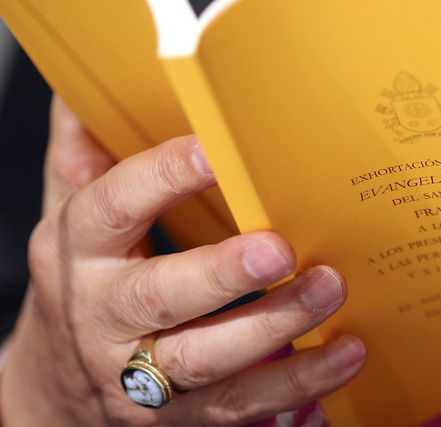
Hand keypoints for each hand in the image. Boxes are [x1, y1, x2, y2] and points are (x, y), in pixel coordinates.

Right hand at [0, 97, 364, 425]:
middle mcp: (107, 315)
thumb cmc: (85, 282)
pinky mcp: (183, 417)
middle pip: (159, 295)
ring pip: (207, 358)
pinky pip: (243, 404)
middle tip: (281, 248)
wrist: (56, 389)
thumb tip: (83, 87)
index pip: (112, 207)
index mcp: (81, 252)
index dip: (161, 177)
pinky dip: (299, 382)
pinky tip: (345, 352)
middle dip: (221, 273)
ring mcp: (143, 374)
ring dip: (273, 327)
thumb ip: (83, 154)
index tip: (215, 150)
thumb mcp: (70, 215)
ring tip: (329, 291)